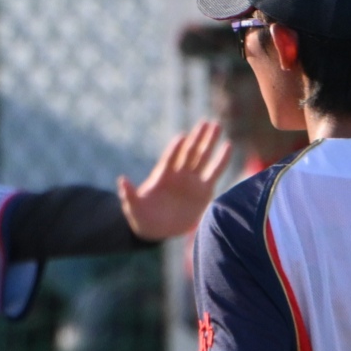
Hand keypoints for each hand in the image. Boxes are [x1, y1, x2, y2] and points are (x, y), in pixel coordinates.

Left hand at [117, 119, 228, 241]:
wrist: (156, 229)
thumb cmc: (142, 216)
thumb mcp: (133, 207)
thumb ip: (129, 195)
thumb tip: (122, 180)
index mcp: (162, 176)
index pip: (170, 159)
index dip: (175, 149)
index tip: (182, 137)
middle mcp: (178, 174)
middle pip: (189, 152)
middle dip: (197, 137)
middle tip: (206, 121)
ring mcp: (191, 180)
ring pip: (203, 157)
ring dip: (210, 142)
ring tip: (217, 125)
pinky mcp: (203, 190)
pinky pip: (215, 172)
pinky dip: (221, 160)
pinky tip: (228, 146)